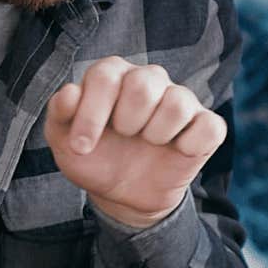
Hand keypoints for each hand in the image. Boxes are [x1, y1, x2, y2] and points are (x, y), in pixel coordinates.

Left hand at [44, 56, 226, 228]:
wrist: (122, 193)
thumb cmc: (94, 157)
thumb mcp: (63, 141)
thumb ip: (59, 114)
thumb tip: (70, 93)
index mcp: (114, 74)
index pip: (105, 76)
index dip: (91, 114)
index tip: (82, 146)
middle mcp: (150, 78)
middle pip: (144, 85)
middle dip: (127, 122)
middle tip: (124, 137)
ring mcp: (181, 99)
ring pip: (177, 103)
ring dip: (156, 135)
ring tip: (148, 143)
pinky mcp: (206, 124)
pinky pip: (208, 127)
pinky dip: (189, 145)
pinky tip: (176, 150)